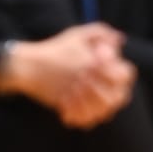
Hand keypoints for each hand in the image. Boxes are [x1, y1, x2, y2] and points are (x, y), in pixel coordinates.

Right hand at [0, 24, 133, 125]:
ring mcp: (77, 95)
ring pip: (102, 111)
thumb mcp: (76, 34)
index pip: (124, 75)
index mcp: (95, 63)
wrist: (28, 65)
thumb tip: (120, 40)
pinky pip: (84, 119)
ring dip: (103, 108)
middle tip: (112, 93)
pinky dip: (87, 118)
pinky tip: (86, 112)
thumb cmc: (54, 49)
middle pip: (116, 97)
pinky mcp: (66, 106)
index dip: (123, 75)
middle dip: (115, 95)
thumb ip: (101, 32)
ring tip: (99, 104)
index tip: (116, 74)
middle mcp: (88, 79)